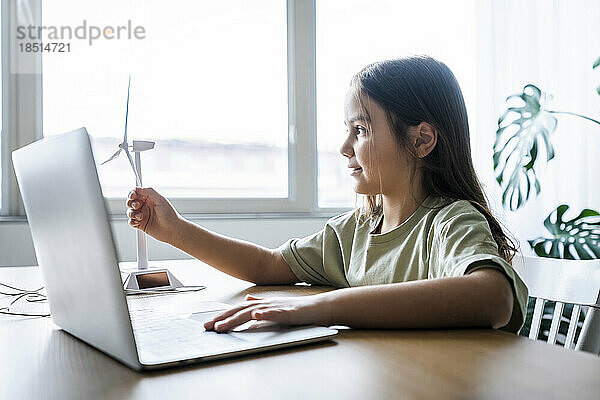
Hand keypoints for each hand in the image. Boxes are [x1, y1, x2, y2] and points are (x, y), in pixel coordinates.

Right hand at [126, 187, 181, 243]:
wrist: (173, 230)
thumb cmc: (170, 215)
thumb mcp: (160, 200)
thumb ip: (149, 192)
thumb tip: (137, 188)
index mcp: (150, 199)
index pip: (137, 193)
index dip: (132, 193)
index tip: (132, 195)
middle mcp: (145, 206)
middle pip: (131, 202)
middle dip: (131, 203)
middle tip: (137, 206)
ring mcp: (143, 215)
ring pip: (130, 212)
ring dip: (132, 213)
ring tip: (140, 216)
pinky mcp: (141, 224)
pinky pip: (131, 221)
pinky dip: (132, 221)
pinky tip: (138, 222)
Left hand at [204, 294, 330, 332]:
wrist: (320, 307)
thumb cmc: (299, 309)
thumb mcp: (276, 307)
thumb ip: (261, 304)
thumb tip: (247, 301)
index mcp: (262, 304)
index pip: (238, 310)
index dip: (223, 316)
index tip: (208, 324)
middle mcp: (266, 303)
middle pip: (240, 311)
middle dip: (222, 319)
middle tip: (207, 328)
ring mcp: (277, 307)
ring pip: (252, 313)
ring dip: (236, 319)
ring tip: (222, 326)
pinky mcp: (288, 312)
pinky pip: (275, 313)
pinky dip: (264, 314)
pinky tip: (255, 316)